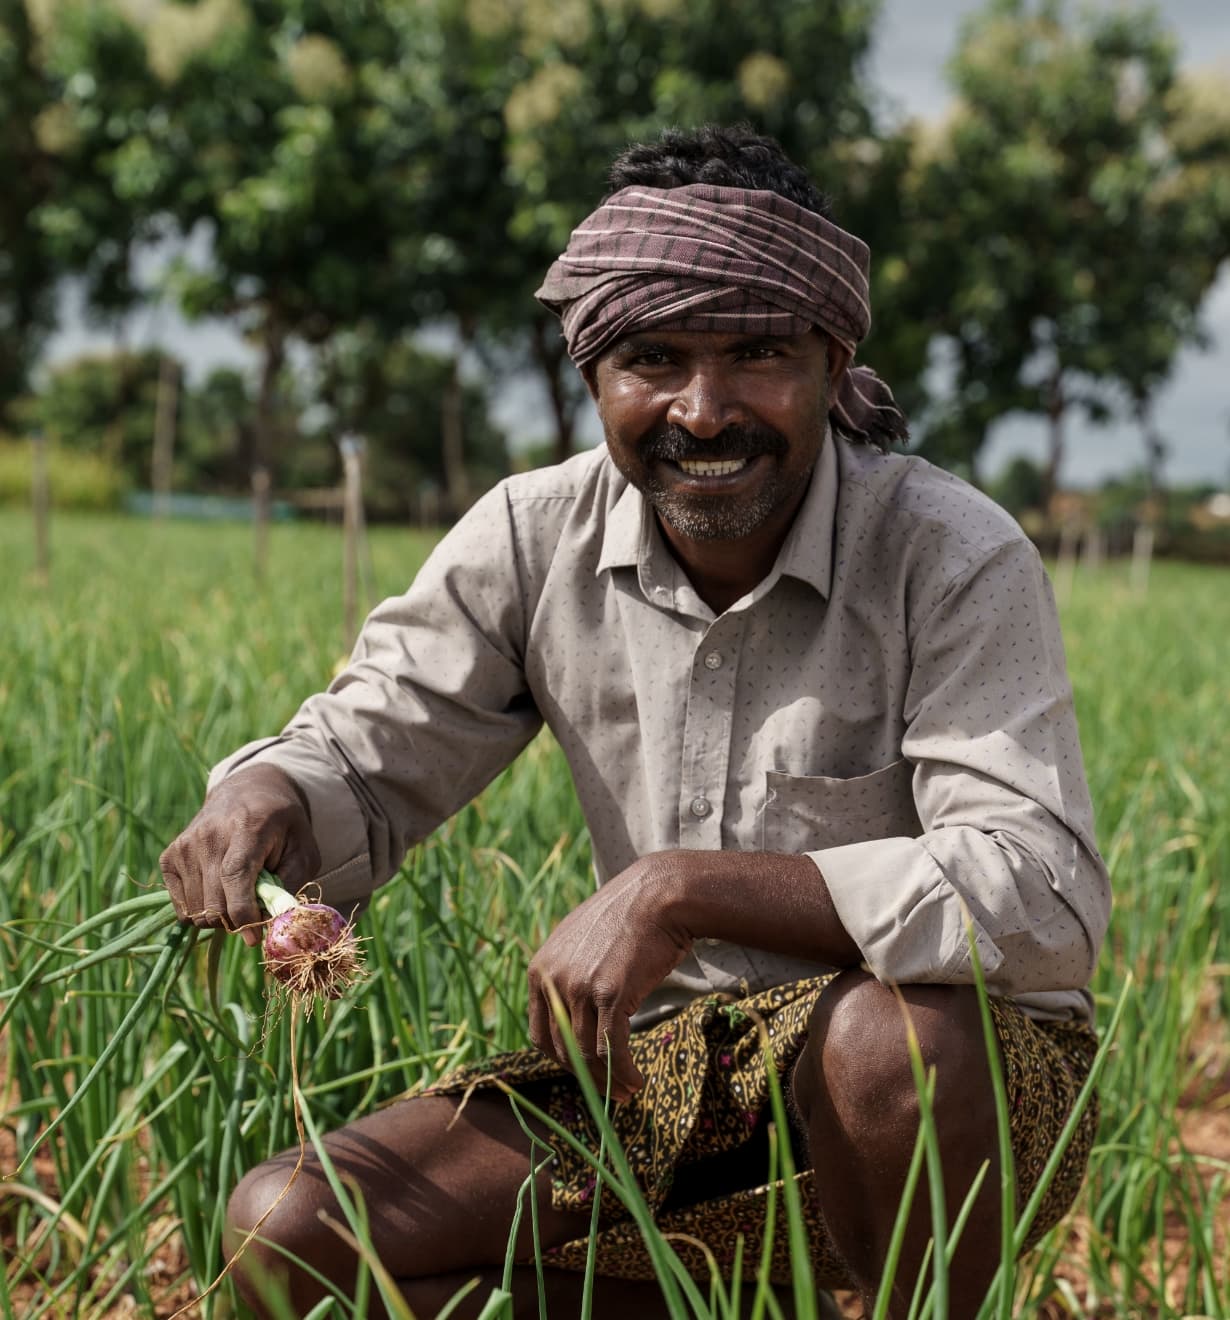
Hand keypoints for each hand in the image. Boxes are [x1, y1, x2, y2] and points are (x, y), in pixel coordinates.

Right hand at [159, 764, 320, 945]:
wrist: (248, 792)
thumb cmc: (283, 826)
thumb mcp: (303, 849)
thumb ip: (291, 884)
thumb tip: (274, 920)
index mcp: (247, 828)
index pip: (235, 876)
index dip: (243, 912)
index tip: (255, 937)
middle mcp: (209, 835)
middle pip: (214, 901)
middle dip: (236, 922)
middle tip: (255, 917)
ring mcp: (185, 846)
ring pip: (197, 911)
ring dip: (220, 919)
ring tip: (239, 900)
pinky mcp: (169, 857)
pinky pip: (182, 907)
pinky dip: (202, 912)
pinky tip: (220, 894)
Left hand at [527, 852, 691, 1102]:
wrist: (658, 896)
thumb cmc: (626, 920)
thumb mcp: (581, 943)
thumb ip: (567, 975)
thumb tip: (569, 1015)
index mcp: (539, 970)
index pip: (540, 1034)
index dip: (563, 1060)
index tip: (584, 1072)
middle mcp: (552, 980)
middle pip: (561, 1049)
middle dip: (585, 1076)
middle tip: (607, 1092)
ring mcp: (579, 987)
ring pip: (587, 1054)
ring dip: (607, 1081)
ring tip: (627, 1092)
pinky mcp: (609, 994)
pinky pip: (611, 1050)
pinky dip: (623, 1073)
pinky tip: (637, 1082)